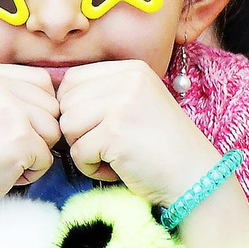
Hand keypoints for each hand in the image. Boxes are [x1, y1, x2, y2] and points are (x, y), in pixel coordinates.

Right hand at [0, 62, 62, 218]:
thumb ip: (10, 95)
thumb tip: (58, 97)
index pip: (41, 80)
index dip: (37, 109)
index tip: (11, 128)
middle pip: (52, 105)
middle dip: (38, 132)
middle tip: (4, 148)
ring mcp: (9, 111)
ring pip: (54, 131)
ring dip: (36, 153)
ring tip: (2, 159)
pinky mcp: (20, 139)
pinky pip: (48, 159)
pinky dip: (31, 173)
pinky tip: (2, 174)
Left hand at [55, 57, 220, 207]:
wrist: (196, 177)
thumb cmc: (163, 148)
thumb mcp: (137, 105)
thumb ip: (104, 95)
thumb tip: (52, 98)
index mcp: (133, 69)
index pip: (73, 80)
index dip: (75, 109)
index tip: (100, 128)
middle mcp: (128, 80)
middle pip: (66, 102)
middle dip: (78, 131)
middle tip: (108, 146)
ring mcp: (123, 104)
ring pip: (68, 126)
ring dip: (84, 149)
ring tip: (114, 157)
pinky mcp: (116, 132)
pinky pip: (78, 152)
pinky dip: (92, 168)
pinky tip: (119, 169)